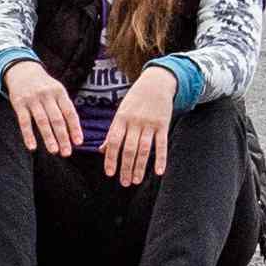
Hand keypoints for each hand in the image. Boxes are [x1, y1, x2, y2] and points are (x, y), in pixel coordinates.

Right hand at [2, 60, 82, 156]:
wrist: (23, 70)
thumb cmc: (44, 86)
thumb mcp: (57, 91)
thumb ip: (65, 107)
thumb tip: (75, 132)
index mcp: (59, 92)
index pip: (69, 112)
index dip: (74, 128)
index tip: (78, 143)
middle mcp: (47, 94)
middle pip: (57, 119)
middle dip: (63, 137)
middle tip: (66, 153)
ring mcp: (32, 99)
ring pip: (42, 121)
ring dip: (48, 137)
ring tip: (54, 151)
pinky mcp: (19, 103)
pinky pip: (24, 122)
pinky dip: (28, 135)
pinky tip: (32, 147)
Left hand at [100, 67, 180, 188]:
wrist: (156, 83)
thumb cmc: (135, 100)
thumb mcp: (121, 112)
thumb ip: (113, 132)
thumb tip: (102, 150)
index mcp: (121, 119)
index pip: (114, 141)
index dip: (111, 158)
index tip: (110, 173)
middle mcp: (134, 122)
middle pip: (129, 148)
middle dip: (125, 167)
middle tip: (124, 183)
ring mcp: (149, 123)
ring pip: (144, 149)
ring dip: (140, 166)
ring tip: (136, 180)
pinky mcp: (163, 125)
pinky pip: (162, 144)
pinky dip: (161, 159)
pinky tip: (158, 172)